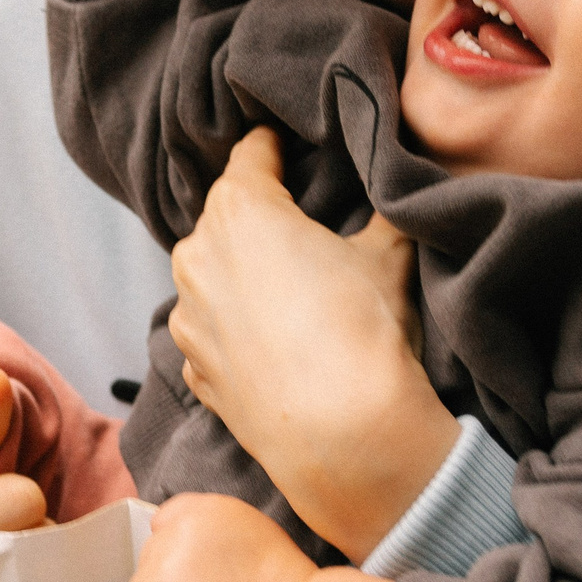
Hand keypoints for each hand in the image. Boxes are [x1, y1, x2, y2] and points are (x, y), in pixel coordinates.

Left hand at [168, 130, 454, 560]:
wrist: (342, 436)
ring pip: (210, 274)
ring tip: (288, 289)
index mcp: (240, 209)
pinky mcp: (193, 368)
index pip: (250, 153)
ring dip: (240, 272)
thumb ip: (382, 212)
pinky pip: (211, 329)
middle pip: (225, 214)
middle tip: (301, 222)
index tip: (289, 146)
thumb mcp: (388, 255)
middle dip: (259, 214)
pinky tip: (271, 341)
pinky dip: (234, 327)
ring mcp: (187, 316)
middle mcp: (197, 255)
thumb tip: (393, 190)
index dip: (275, 146)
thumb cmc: (362, 331)